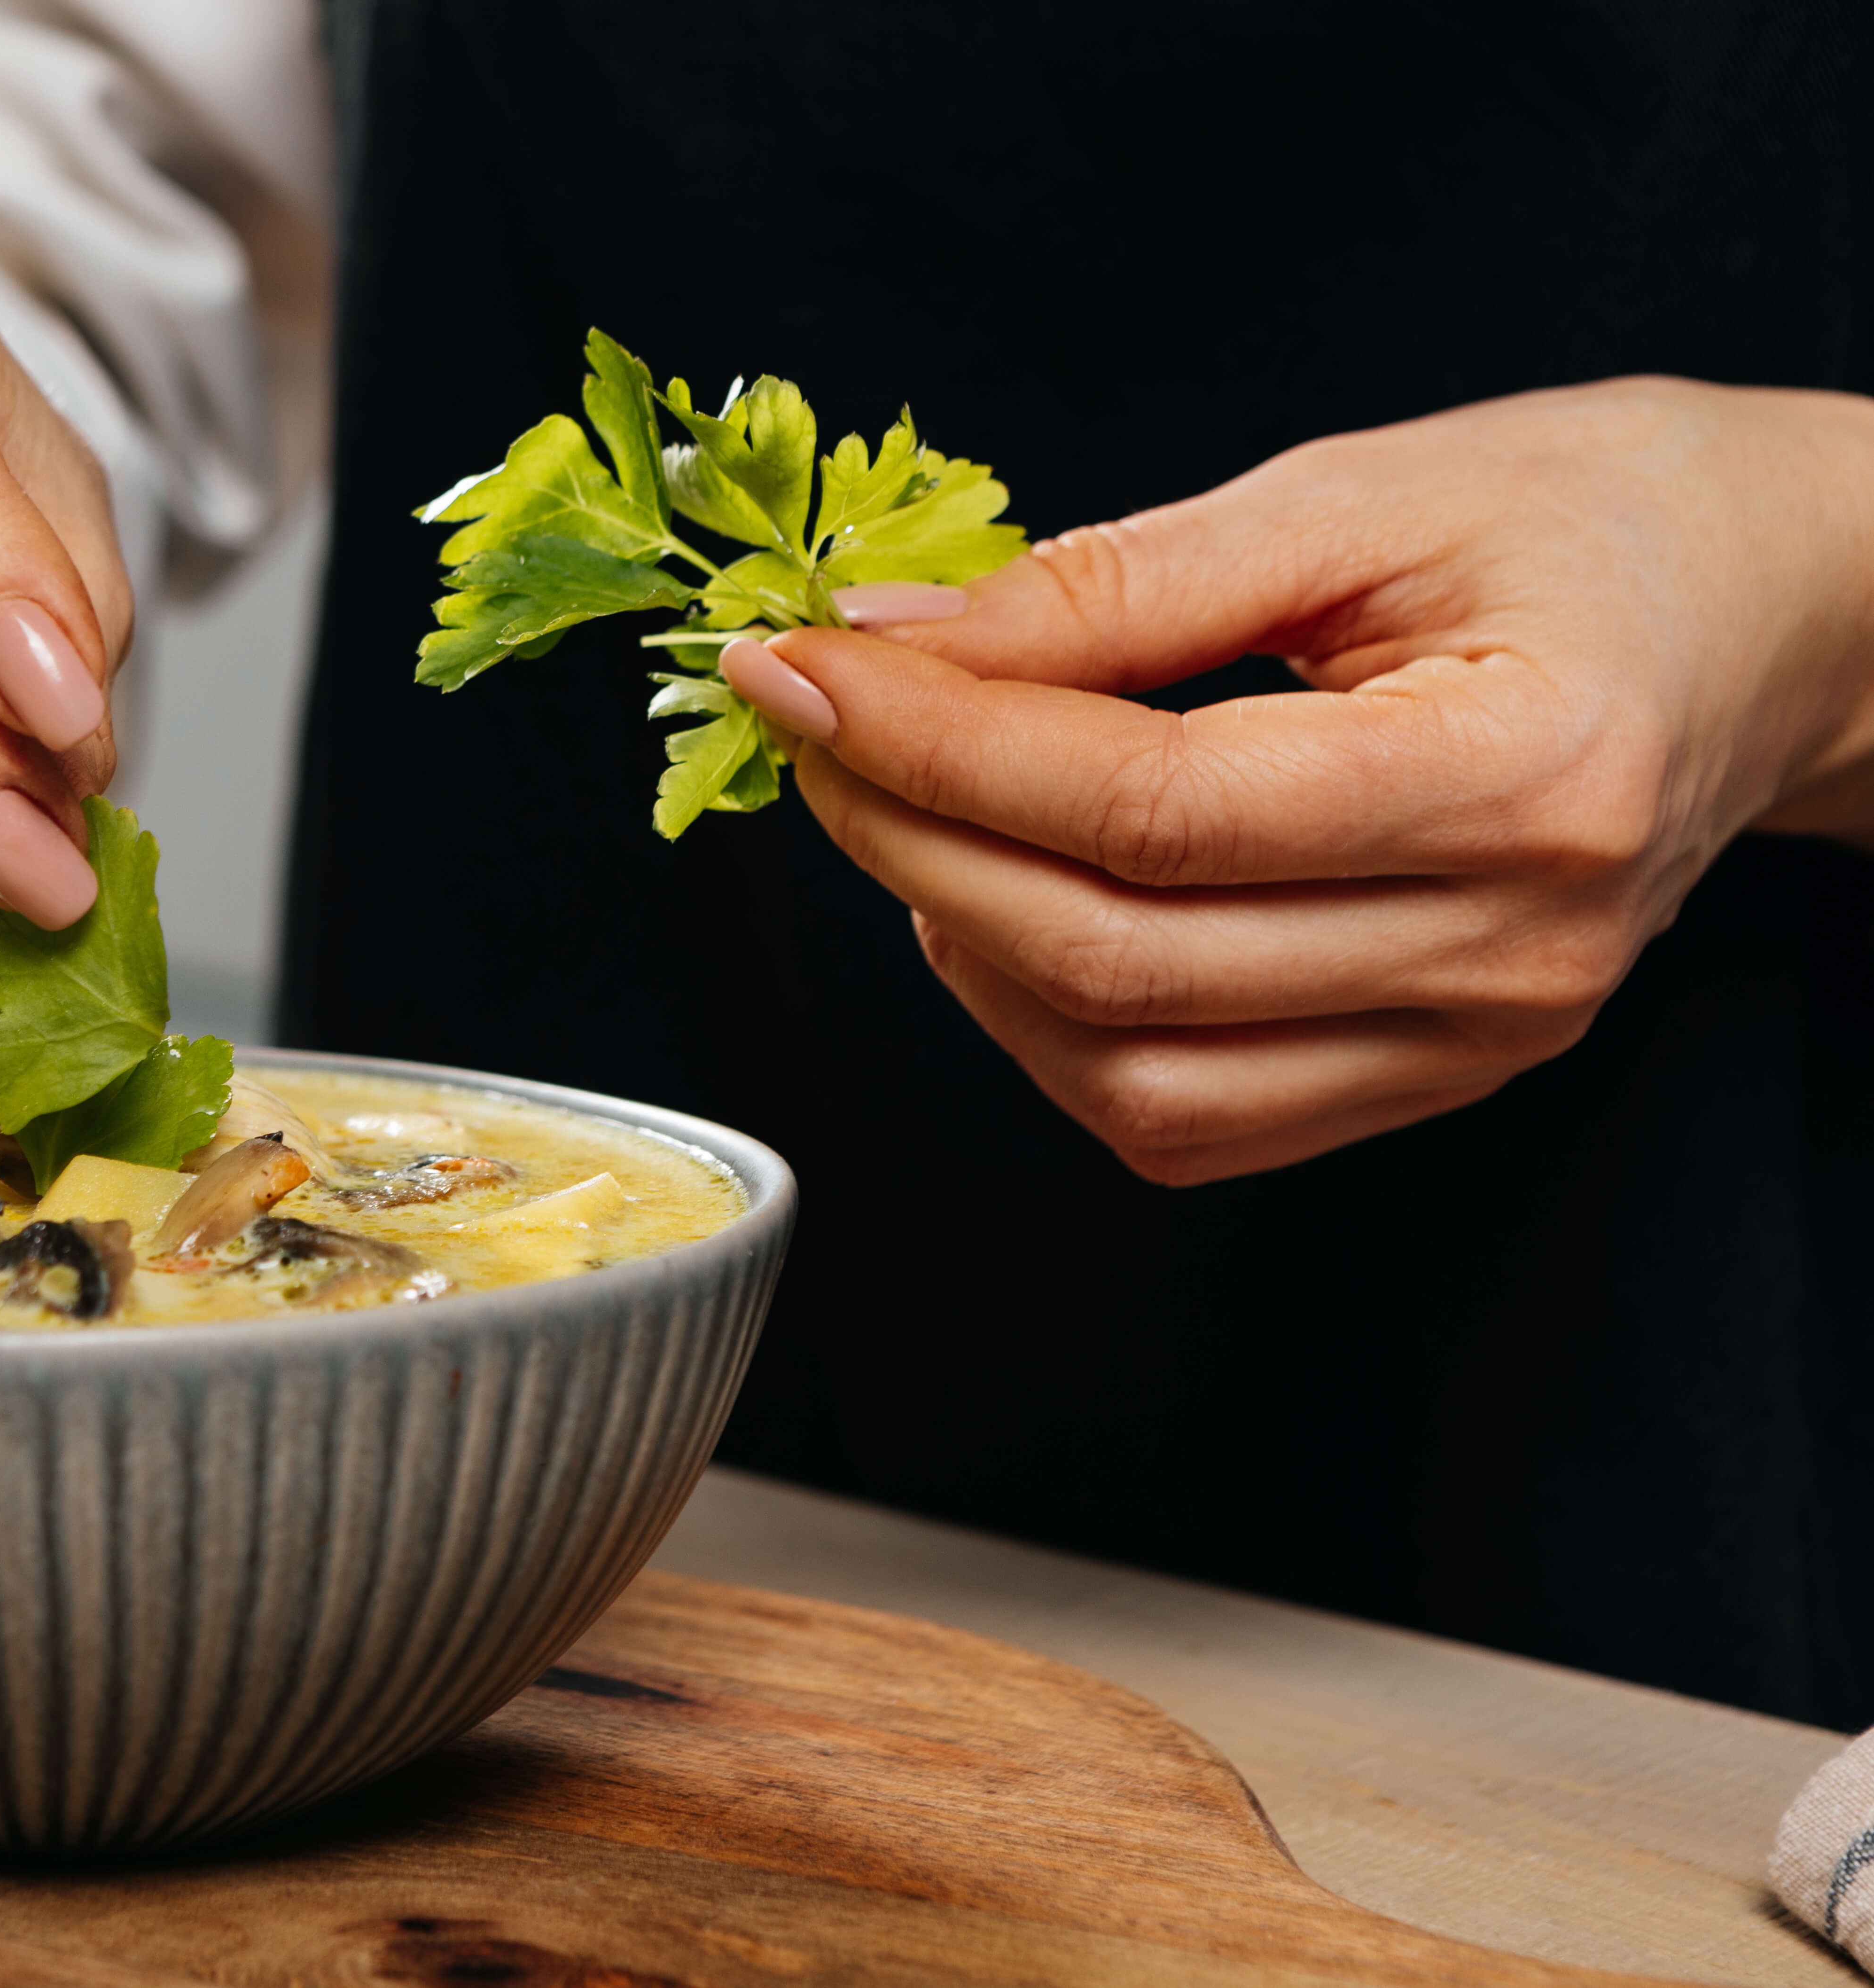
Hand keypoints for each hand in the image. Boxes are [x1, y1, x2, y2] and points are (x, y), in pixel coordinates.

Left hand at [721, 378, 1873, 1182]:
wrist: (1755, 616)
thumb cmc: (1583, 522)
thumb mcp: (1351, 495)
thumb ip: (1113, 585)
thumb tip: (886, 643)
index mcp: (1525, 774)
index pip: (1154, 810)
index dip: (940, 748)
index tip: (799, 670)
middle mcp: (1512, 949)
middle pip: (1121, 957)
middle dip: (916, 843)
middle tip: (817, 730)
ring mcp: (1479, 1040)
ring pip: (1135, 1078)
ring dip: (969, 948)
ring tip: (914, 812)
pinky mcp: (1433, 1078)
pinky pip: (1189, 1119)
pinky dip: (1055, 1024)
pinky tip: (1010, 904)